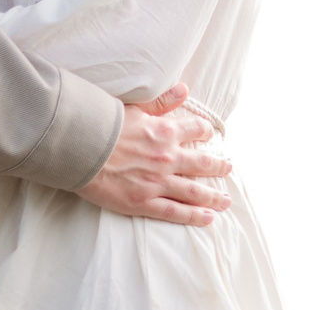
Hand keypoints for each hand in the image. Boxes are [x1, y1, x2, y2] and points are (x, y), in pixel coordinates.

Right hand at [76, 83, 231, 225]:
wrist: (81, 149)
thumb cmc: (103, 126)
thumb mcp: (135, 107)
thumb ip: (162, 101)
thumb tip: (184, 90)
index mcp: (166, 132)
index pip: (195, 131)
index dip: (205, 133)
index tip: (210, 136)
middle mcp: (167, 158)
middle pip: (202, 164)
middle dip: (218, 167)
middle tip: (228, 169)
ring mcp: (157, 182)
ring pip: (194, 191)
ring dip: (213, 197)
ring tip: (226, 201)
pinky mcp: (143, 202)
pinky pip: (175, 212)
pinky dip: (194, 216)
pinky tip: (208, 219)